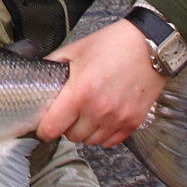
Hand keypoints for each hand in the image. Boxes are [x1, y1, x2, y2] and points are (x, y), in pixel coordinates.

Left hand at [35, 18, 166, 147]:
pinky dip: (103, 133)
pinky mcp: (133, 122)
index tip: (43, 125)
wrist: (148, 45)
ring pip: (90, 141)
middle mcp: (99, 109)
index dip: (43, 128)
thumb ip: (54, 64)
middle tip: (68, 112)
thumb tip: (38, 75)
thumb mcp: (76, 50)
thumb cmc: (114, 45)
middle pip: (71, 136)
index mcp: (81, 92)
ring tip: (86, 113)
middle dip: (65, 126)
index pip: (52, 128)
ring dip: (85, 131)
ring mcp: (117, 118)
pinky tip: (102, 118)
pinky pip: (111, 141)